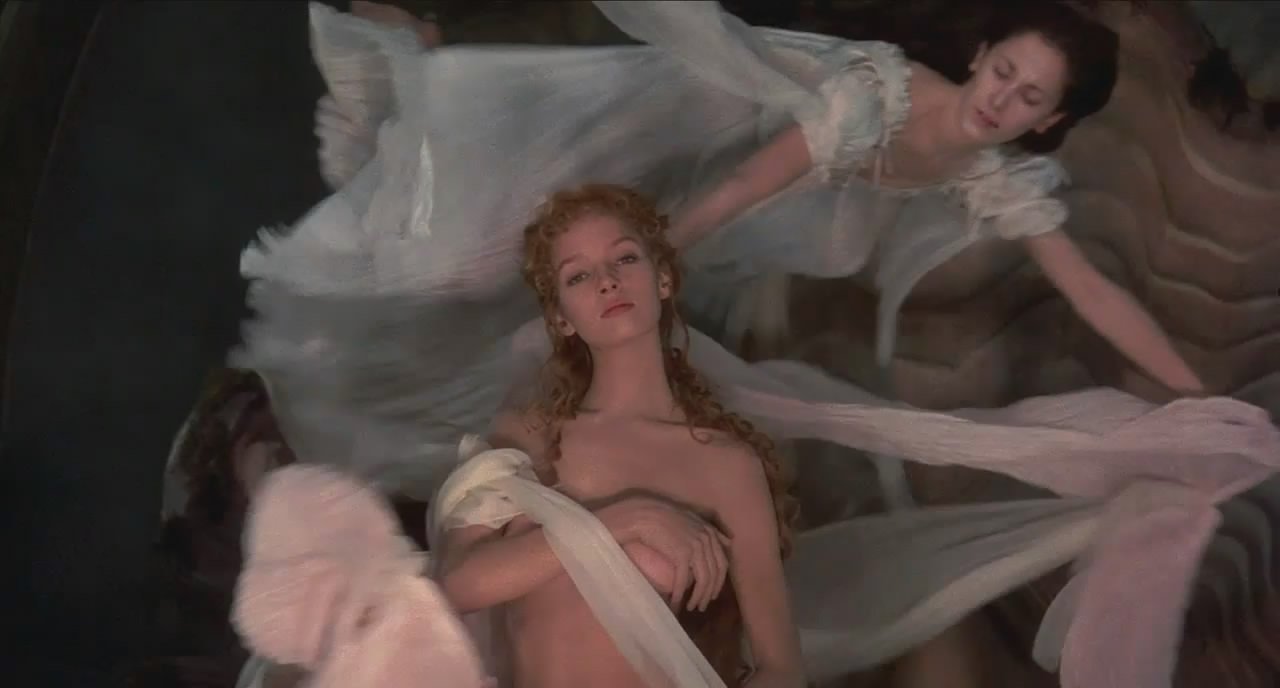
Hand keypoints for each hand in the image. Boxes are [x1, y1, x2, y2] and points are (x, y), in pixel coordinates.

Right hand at [605, 496, 730, 612]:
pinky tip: (676, 602)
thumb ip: (712, 531)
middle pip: (714, 574)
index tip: (712, 594)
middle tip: (702, 606)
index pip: (722, 564)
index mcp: (710, 533)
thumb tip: (729, 542)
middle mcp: (706, 540)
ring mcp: (695, 547)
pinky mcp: (681, 554)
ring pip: (703, 580)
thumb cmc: (667, 518)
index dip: (719, 582)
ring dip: (698, 597)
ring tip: (692, 607)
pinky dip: (680, 594)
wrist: (646, 515)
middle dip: (709, 593)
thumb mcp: (694, 521)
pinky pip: (684, 580)